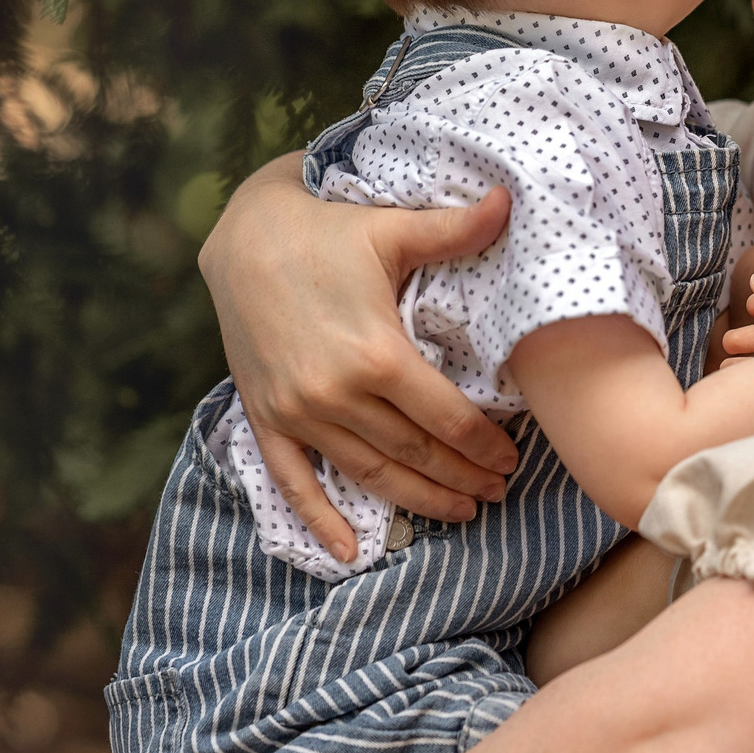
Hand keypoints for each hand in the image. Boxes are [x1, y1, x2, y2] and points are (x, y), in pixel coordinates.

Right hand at [201, 156, 520, 558]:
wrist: (242, 237)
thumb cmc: (327, 230)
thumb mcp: (393, 228)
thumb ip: (455, 228)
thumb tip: (510, 201)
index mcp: (376, 354)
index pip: (446, 419)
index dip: (485, 445)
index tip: (512, 458)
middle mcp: (335, 394)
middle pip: (414, 454)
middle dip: (462, 478)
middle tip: (498, 492)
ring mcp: (297, 412)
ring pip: (368, 472)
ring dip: (416, 499)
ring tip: (459, 511)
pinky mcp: (266, 418)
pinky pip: (294, 481)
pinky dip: (320, 519)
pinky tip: (349, 551)